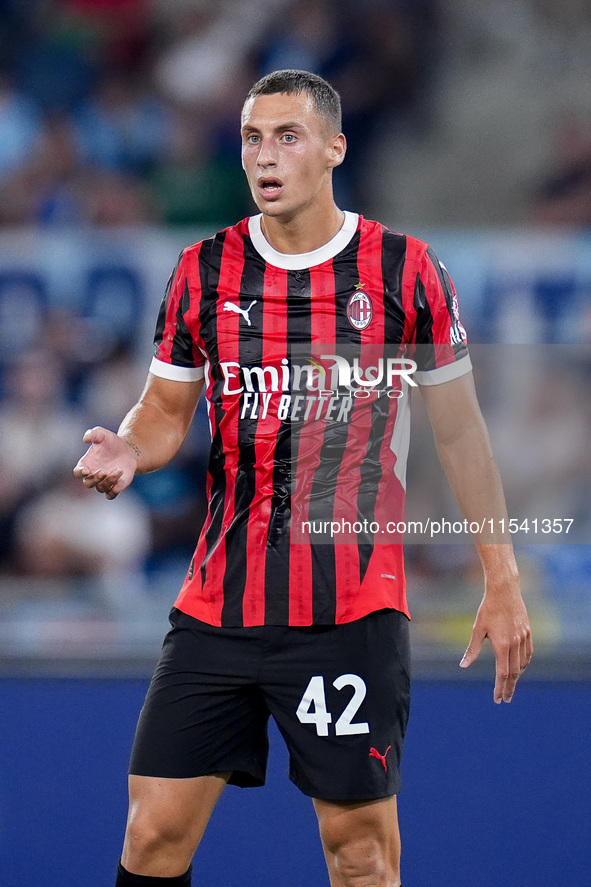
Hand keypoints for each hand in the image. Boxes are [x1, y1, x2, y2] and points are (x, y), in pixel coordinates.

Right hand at [73, 427, 138, 498]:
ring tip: (118, 470)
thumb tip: (85, 438)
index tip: (86, 470)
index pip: (77, 472)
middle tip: (103, 471)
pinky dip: (114, 490)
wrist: (128, 450)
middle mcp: (93, 475)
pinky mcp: (115, 487)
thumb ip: (93, 434)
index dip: (80, 473)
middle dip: (95, 479)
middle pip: (88, 484)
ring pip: (101, 489)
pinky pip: (111, 495)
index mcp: (86, 464)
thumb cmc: (112, 443)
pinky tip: (120, 479)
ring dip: (108, 481)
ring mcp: (103, 482)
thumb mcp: (102, 434)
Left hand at [460, 588, 532, 703]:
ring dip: (517, 676)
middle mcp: (515, 644)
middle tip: (506, 699)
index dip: (500, 688)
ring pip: (522, 664)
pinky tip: (521, 667)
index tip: (498, 699)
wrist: (504, 591)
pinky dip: (525, 663)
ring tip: (510, 684)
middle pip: (514, 673)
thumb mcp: (477, 629)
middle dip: (509, 687)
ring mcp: (523, 638)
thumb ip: (472, 649)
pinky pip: (528, 653)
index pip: (502, 673)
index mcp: (501, 645)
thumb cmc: (488, 609)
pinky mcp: (528, 632)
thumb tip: (463, 666)